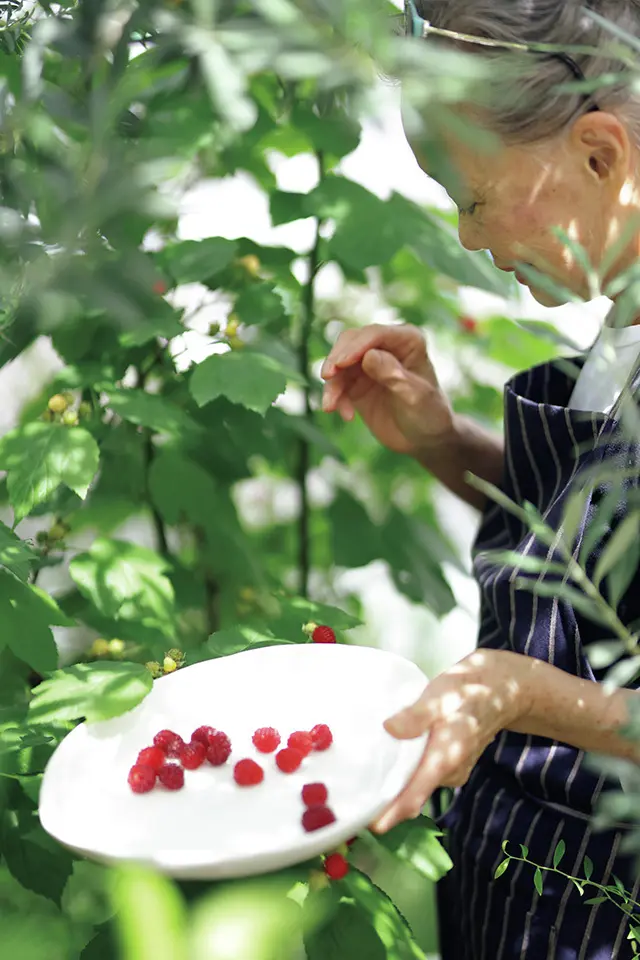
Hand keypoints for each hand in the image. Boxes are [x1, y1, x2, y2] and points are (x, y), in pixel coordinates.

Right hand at [321, 324, 454, 455]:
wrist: (425, 439)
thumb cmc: (429, 414)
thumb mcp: (415, 397)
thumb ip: (394, 376)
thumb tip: (369, 355)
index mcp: (408, 340)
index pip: (376, 334)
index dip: (356, 346)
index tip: (340, 363)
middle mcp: (385, 346)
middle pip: (351, 342)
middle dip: (336, 358)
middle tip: (327, 376)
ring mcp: (368, 363)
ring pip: (339, 364)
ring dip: (332, 384)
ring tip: (330, 406)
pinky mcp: (356, 382)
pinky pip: (337, 384)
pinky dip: (336, 398)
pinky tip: (346, 416)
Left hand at [371, 650, 528, 833]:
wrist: (503, 689)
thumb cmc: (469, 689)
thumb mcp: (440, 694)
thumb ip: (416, 715)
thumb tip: (390, 728)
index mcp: (446, 757)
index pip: (415, 795)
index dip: (392, 813)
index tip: (370, 825)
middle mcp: (451, 771)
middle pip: (413, 796)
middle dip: (387, 803)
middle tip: (356, 801)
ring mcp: (453, 769)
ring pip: (419, 785)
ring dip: (397, 787)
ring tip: (366, 782)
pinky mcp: (452, 763)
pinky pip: (426, 776)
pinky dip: (408, 775)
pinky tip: (390, 765)